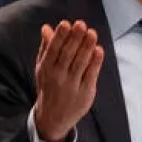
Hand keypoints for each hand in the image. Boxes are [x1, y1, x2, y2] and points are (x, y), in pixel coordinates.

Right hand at [32, 20, 101, 141]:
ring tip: (92, 33)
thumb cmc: (49, 86)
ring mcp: (72, 85)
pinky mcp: (85, 92)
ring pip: (80, 63)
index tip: (66, 24)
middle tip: (82, 25)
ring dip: (87, 47)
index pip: (53, 50)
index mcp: (46, 69)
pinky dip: (95, 62)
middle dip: (75, 39)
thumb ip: (46, 47)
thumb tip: (46, 27)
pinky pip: (91, 75)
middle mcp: (58, 77)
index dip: (60, 36)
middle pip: (68, 55)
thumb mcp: (42, 68)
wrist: (53, 117)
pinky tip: (99, 50)